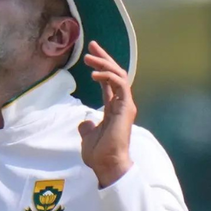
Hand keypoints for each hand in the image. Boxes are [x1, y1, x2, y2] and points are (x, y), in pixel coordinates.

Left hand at [77, 41, 135, 187]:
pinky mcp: (126, 107)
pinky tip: (94, 74)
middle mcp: (122, 103)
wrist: (108, 164)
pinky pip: (119, 84)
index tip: (91, 55)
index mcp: (114, 108)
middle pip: (115, 73)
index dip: (101, 67)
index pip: (109, 82)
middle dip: (104, 58)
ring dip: (104, 64)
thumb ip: (87, 126)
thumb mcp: (88, 136)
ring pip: (119, 75)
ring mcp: (126, 104)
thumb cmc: (100, 154)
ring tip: (89, 57)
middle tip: (92, 45)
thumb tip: (84, 122)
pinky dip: (108, 76)